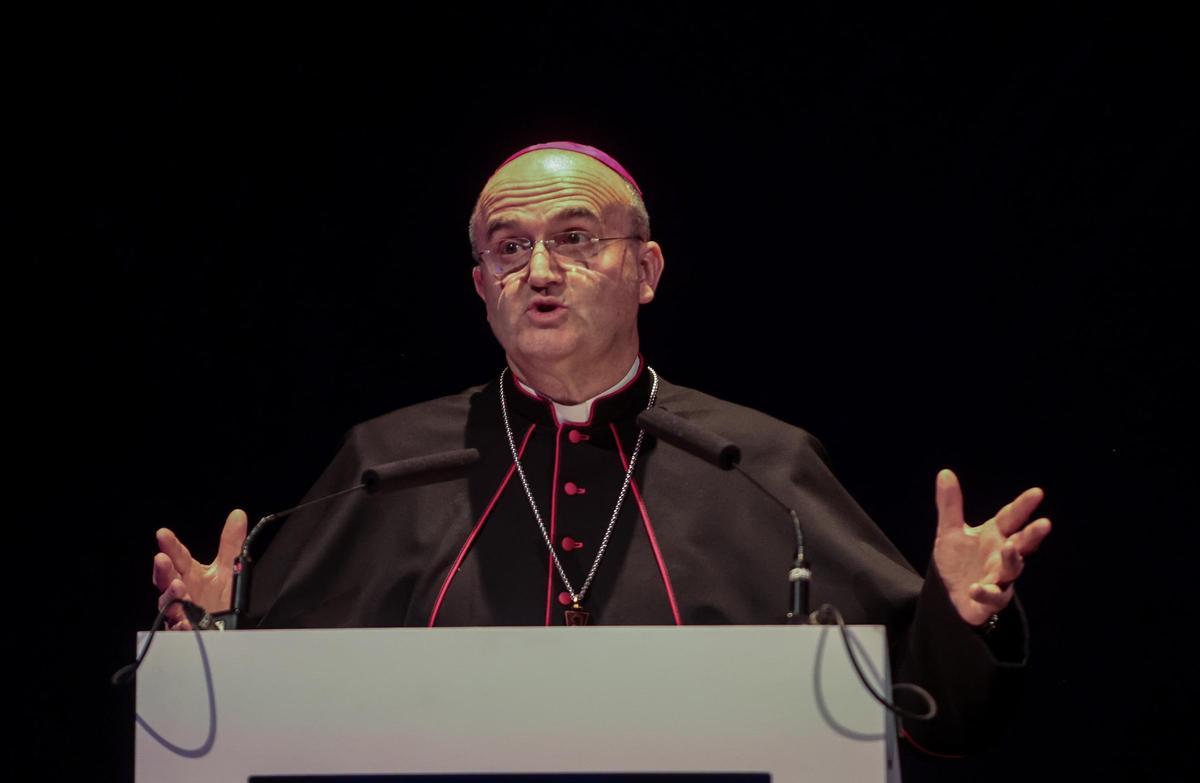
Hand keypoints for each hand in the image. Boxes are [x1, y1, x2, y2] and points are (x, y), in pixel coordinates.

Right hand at [152, 509, 247, 629]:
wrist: (228, 627)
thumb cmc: (221, 596)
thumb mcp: (230, 567)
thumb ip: (231, 542)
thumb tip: (238, 515)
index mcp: (190, 574)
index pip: (178, 556)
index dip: (170, 545)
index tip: (163, 534)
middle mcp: (183, 591)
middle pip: (166, 579)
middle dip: (163, 569)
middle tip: (162, 559)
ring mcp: (181, 611)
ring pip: (168, 604)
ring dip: (171, 595)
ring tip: (177, 586)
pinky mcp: (186, 630)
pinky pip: (179, 629)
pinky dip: (180, 624)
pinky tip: (183, 620)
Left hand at [933, 469, 1051, 625]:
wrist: (951, 594)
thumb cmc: (959, 560)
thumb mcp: (950, 531)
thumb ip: (950, 505)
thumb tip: (945, 472)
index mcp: (995, 535)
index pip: (1010, 517)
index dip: (1023, 506)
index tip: (1037, 492)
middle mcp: (1001, 555)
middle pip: (1021, 544)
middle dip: (1032, 535)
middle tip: (1045, 524)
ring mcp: (998, 578)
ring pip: (1012, 570)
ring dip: (1012, 560)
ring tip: (1009, 547)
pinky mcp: (989, 600)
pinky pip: (991, 597)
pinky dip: (984, 593)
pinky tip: (975, 588)